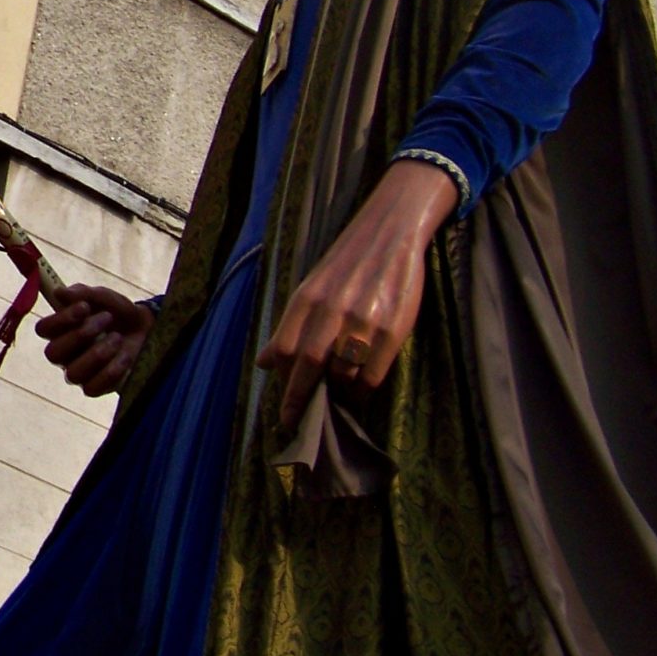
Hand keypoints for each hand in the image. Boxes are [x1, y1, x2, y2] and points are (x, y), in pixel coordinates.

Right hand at [32, 286, 152, 396]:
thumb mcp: (104, 298)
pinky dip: (111, 371)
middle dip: (81, 335)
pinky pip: (92, 388)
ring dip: (97, 354)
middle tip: (107, 318)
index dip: (60, 319)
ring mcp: (78, 373)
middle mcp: (64, 354)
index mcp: (60, 330)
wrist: (146, 330)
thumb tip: (59, 292)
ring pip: (73, 374)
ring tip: (117, 338)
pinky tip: (125, 356)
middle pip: (53, 353)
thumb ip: (83, 294)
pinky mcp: (94, 387)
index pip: (43, 329)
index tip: (85, 306)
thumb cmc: (117, 313)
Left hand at [256, 158, 456, 422]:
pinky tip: (360, 393)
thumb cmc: (347, 263)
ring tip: (336, 402)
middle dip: (299, 400)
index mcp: (307, 299)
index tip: (282, 409)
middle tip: (296, 424)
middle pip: (308, 366)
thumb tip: (263, 364)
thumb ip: (289, 325)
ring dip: (338, 395)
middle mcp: (331, 310)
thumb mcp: (311, 287)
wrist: (390, 232)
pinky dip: (364, 391)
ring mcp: (363, 320)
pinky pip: (373, 374)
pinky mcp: (393, 329)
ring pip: (343, 374)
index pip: (283, 349)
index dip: (282, 383)